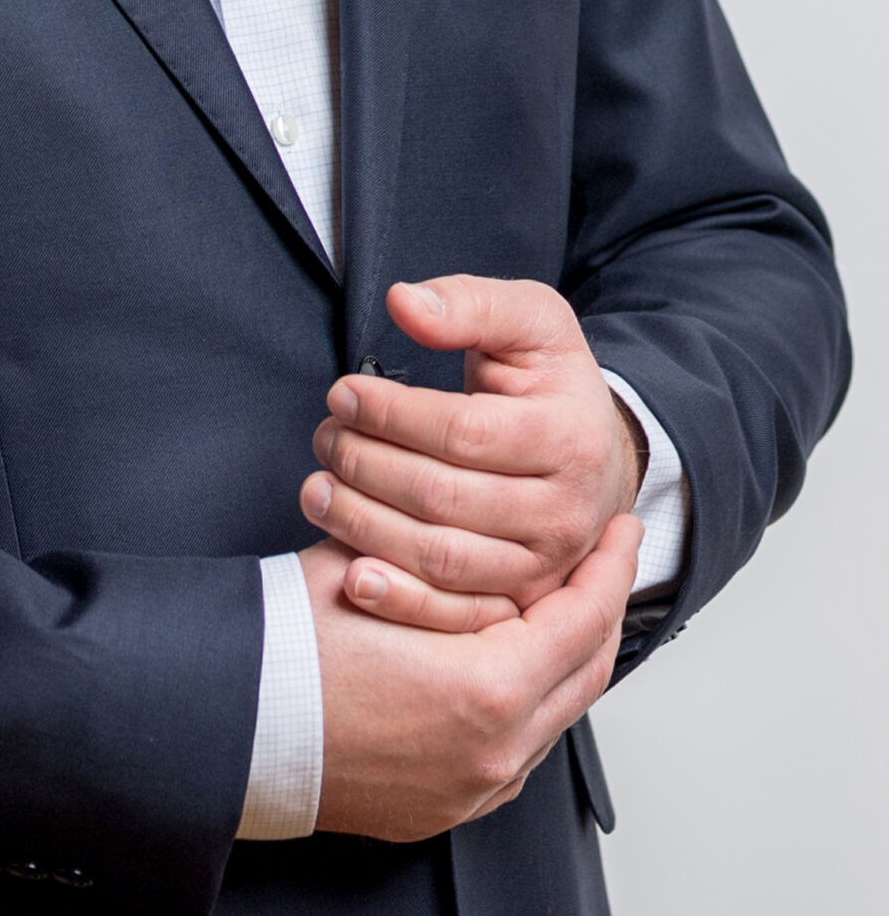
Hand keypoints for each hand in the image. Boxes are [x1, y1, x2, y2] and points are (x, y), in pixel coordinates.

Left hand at [302, 277, 645, 627]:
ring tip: (318, 488)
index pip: (464, 431)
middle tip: (325, 437)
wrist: (597, 453)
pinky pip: (452, 612)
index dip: (391, 413)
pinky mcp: (520, 601)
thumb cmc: (552, 382)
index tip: (342, 392)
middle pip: (444, 497)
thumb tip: (404, 303)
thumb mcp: (530, 319)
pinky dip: (396, 598)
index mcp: (572, 438)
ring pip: (441, 558)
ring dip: (364, 525)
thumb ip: (469, 302)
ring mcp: (546, 567)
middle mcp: (567, 513)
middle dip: (366, 465)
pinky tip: (351, 572)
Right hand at [302, 514, 641, 839]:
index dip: (609, 566)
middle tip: (608, 558)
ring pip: (554, 715)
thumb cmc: (287, 646)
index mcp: (488, 689)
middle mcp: (496, 751)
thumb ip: (445, 555)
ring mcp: (473, 790)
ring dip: (566, 657)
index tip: (622, 529)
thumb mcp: (370, 568)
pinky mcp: (444, 809)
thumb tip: (484, 530)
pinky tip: (509, 665)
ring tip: (558, 605)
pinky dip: (527, 703)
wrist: (227, 727)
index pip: (582, 619)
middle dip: (601, 608)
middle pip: (585, 673)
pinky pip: (515, 752)